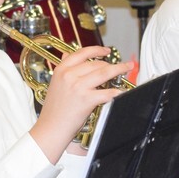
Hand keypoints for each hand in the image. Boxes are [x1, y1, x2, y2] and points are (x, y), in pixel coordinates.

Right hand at [30, 46, 133, 161]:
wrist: (50, 128)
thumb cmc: (54, 110)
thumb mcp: (55, 84)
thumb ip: (63, 70)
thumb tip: (66, 54)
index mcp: (61, 70)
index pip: (82, 53)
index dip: (97, 49)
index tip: (106, 50)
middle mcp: (69, 75)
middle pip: (96, 64)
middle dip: (111, 65)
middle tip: (120, 67)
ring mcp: (78, 87)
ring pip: (104, 73)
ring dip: (119, 69)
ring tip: (127, 68)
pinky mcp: (86, 99)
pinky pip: (107, 92)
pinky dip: (117, 91)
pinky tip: (123, 91)